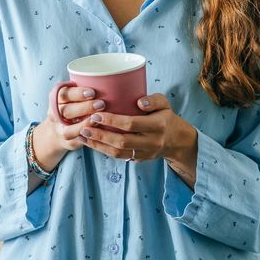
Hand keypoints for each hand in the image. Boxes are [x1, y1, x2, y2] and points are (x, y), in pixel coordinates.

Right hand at [30, 85, 103, 171]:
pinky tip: (98, 132)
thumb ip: (84, 90)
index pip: (63, 94)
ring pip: (69, 129)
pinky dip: (87, 137)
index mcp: (56, 99)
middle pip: (66, 111)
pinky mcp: (67, 142)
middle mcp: (54, 115)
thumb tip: (110, 80)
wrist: (57, 130)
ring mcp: (59, 130)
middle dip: (84, 107)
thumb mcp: (72, 96)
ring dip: (85, 124)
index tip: (92, 92)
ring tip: (99, 119)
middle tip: (101, 104)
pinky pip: (76, 141)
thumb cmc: (72, 107)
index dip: (77, 93)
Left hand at [76, 94, 197, 168]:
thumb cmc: (165, 117)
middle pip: (122, 141)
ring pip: (118, 153)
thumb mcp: (164, 103)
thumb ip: (153, 100)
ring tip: (82, 136)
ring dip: (98, 145)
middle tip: (84, 127)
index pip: (131, 124)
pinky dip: (103, 150)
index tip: (96, 115)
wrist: (177, 141)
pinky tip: (91, 143)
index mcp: (158, 125)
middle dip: (101, 135)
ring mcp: (145, 153)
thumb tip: (139, 102)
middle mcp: (152, 141)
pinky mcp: (139, 159)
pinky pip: (119, 157)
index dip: (112, 120)